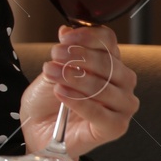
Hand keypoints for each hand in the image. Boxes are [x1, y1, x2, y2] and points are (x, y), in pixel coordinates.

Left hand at [18, 24, 139, 158]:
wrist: (38, 129)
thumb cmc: (48, 101)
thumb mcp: (51, 70)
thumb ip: (63, 53)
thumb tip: (67, 30)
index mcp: (110, 64)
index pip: (108, 42)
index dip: (87, 36)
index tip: (65, 38)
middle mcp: (122, 83)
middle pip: (110, 63)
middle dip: (79, 57)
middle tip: (55, 56)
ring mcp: (122, 106)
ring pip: (105, 87)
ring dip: (75, 78)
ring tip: (53, 74)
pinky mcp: (116, 127)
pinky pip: (100, 113)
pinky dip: (79, 101)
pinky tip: (62, 93)